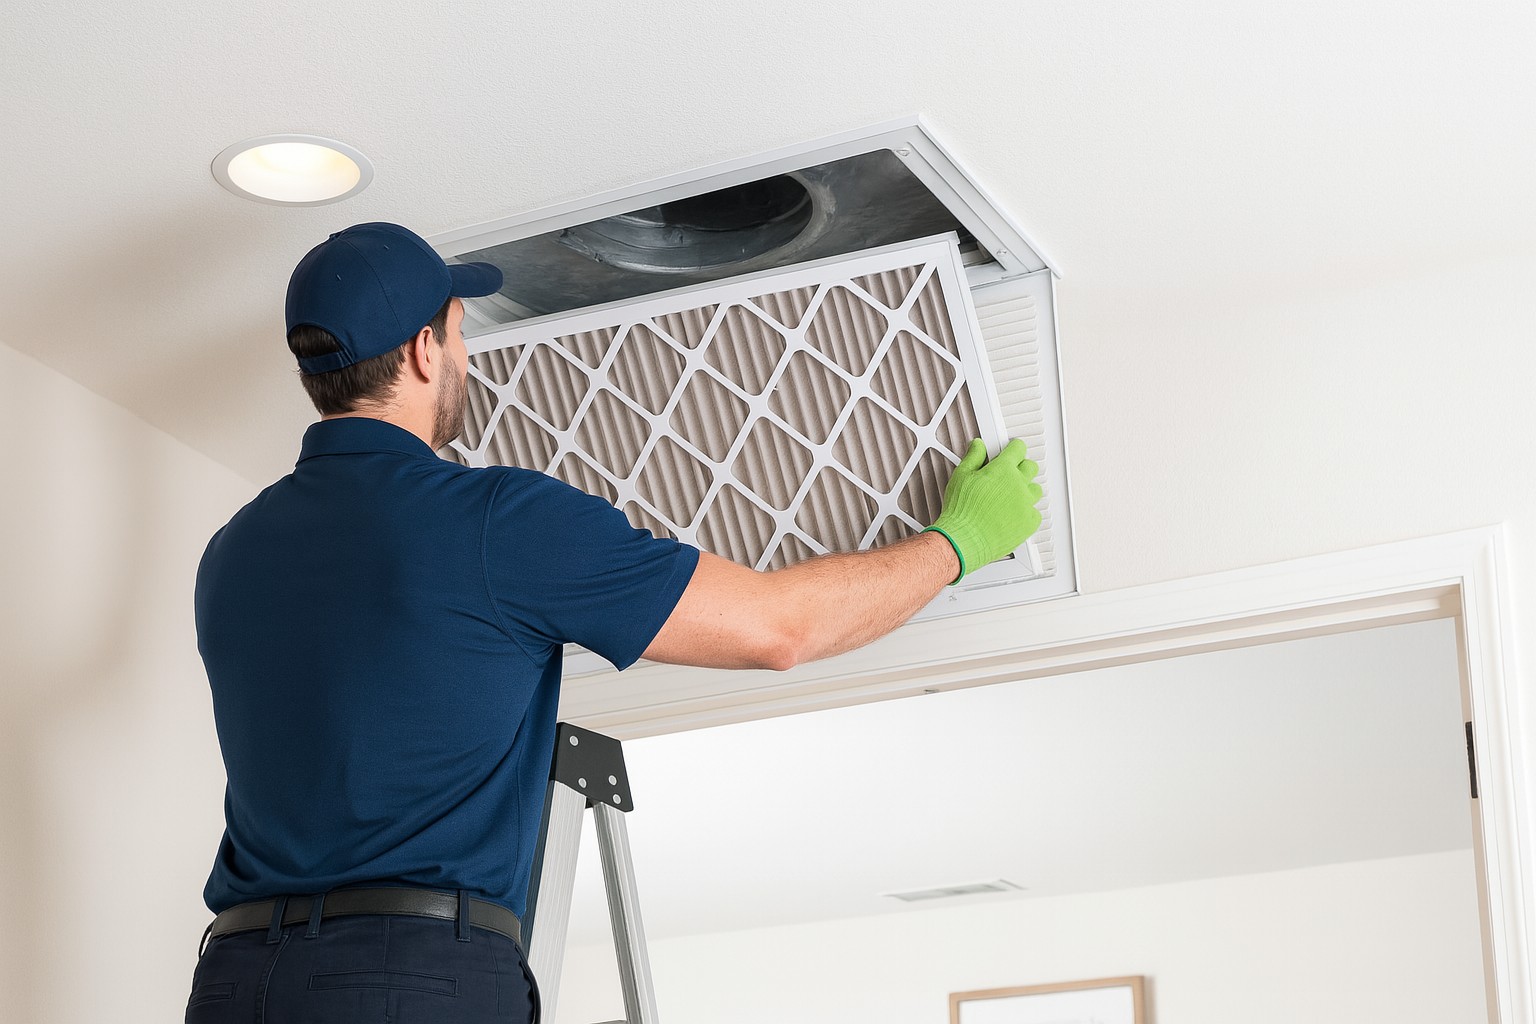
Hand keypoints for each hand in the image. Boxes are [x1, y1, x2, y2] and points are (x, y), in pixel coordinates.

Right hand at [924, 438, 1042, 581]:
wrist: (964, 540)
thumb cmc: (961, 511)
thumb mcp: (961, 476)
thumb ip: (973, 457)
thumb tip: (978, 446)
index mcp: (1003, 470)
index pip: (1018, 449)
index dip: (1014, 447)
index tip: (1012, 449)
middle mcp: (1018, 485)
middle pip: (1030, 467)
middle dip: (1021, 467)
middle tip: (1009, 474)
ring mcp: (1025, 504)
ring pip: (1035, 490)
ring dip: (1026, 490)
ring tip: (1011, 496)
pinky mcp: (1028, 523)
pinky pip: (1035, 513)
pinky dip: (1026, 513)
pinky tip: (1013, 515)